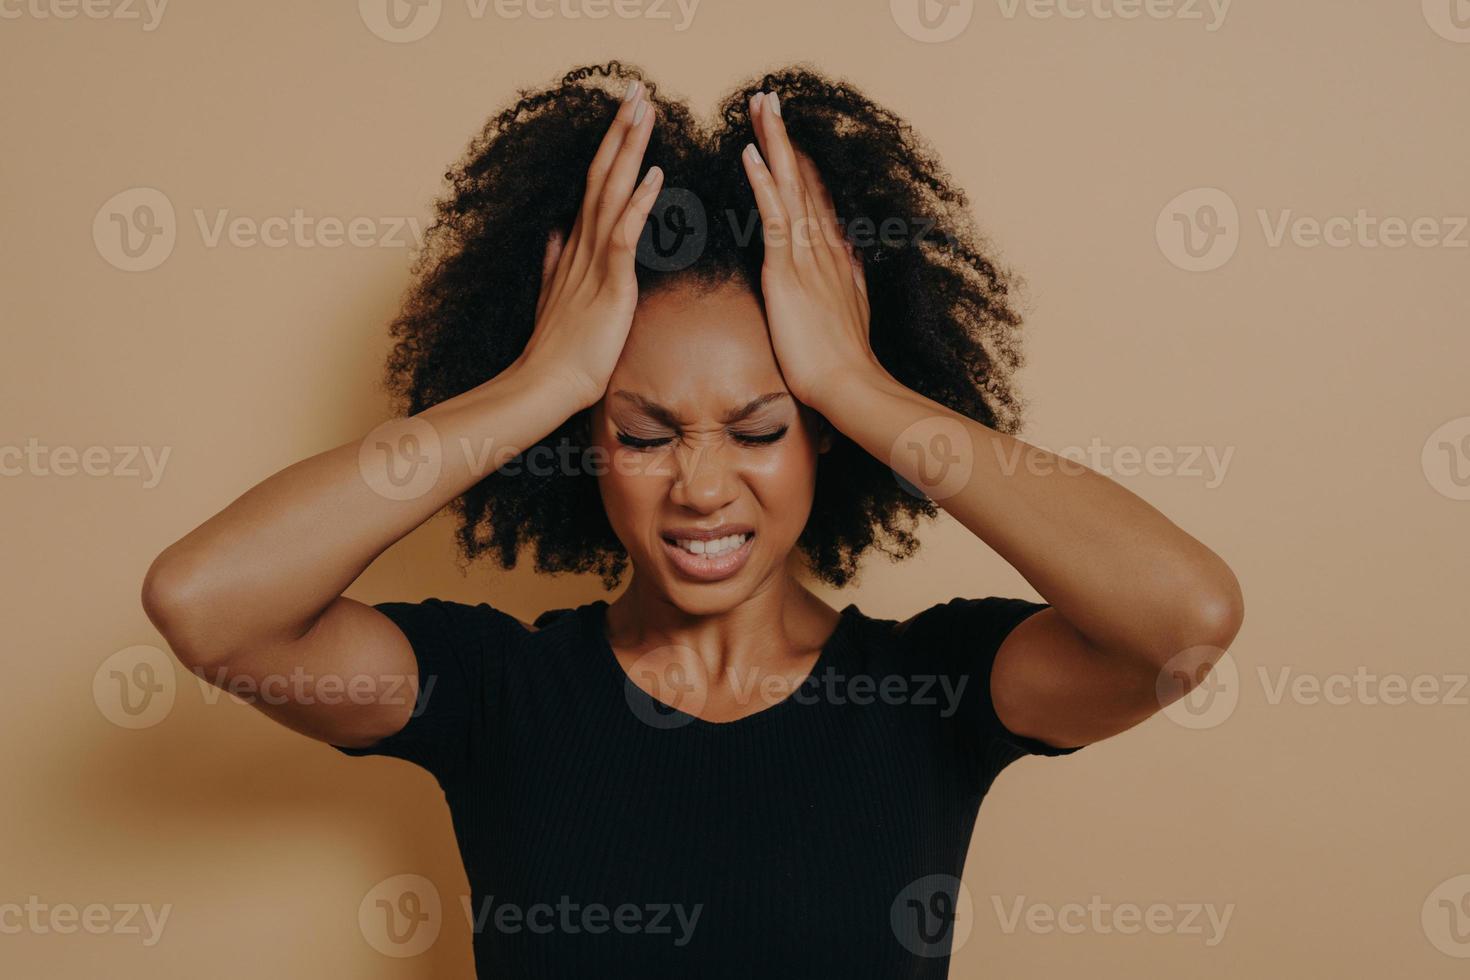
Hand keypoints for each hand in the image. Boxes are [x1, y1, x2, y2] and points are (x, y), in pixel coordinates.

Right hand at [512, 80, 663, 411]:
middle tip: (638, 88)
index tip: (626, 112)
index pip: (596, 182)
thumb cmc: (558, 349)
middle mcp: (582, 244)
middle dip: (622, 130)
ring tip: (645, 111)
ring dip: (630, 149)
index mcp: (577, 246)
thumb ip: (555, 262)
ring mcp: (593, 261)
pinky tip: (653, 175)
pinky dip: (638, 203)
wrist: (547, 384)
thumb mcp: (554, 296)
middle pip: (603, 173)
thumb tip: (554, 234)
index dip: (612, 145)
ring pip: (612, 192)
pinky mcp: (609, 284)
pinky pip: (624, 235)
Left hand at [741, 91, 882, 412]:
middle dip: (783, 137)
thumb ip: (850, 277)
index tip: (788, 132)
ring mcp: (808, 256)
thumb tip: (853, 254)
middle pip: (801, 179)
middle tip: (767, 98)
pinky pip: (774, 219)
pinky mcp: (789, 273)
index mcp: (833, 255)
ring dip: (773, 143)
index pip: (814, 196)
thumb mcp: (851, 309)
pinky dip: (763, 185)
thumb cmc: (843, 360)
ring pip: (788, 187)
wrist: (850, 385)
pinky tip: (750, 155)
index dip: (801, 161)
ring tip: (758, 107)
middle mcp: (824, 246)